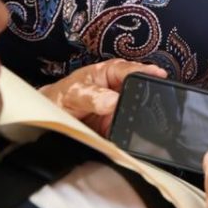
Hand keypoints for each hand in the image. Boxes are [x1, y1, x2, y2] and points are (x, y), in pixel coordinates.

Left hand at [39, 59, 166, 136]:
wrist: (48, 120)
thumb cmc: (61, 97)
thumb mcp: (74, 92)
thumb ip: (91, 95)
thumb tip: (112, 101)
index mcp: (110, 73)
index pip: (130, 70)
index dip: (145, 71)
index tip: (158, 74)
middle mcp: (119, 89)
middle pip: (139, 91)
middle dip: (147, 96)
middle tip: (154, 100)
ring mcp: (120, 109)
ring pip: (137, 112)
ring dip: (140, 117)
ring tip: (145, 120)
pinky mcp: (117, 128)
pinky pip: (128, 131)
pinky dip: (132, 135)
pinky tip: (134, 137)